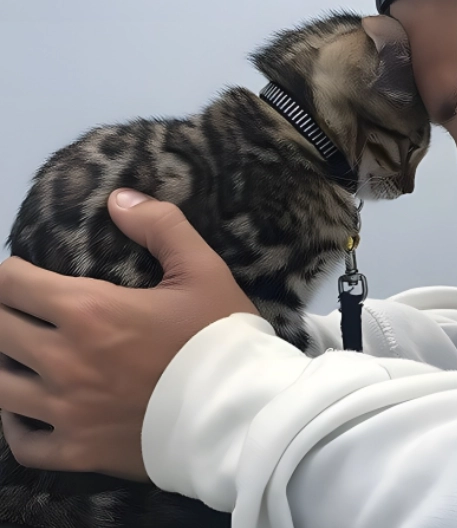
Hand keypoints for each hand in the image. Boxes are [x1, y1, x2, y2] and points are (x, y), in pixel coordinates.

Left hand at [0, 189, 257, 481]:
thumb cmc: (221, 338)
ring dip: (4, 365)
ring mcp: (66, 412)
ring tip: (20, 358)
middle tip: (25, 311)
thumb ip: (161, 225)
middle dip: (5, 313)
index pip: (11, 283)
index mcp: (89, 312)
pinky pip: (23, 443)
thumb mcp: (204, 269)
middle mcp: (63, 361)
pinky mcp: (78, 452)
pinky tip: (28, 411)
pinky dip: (17, 425)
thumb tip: (119, 197)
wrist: (240, 413)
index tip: (25, 274)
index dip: (12, 272)